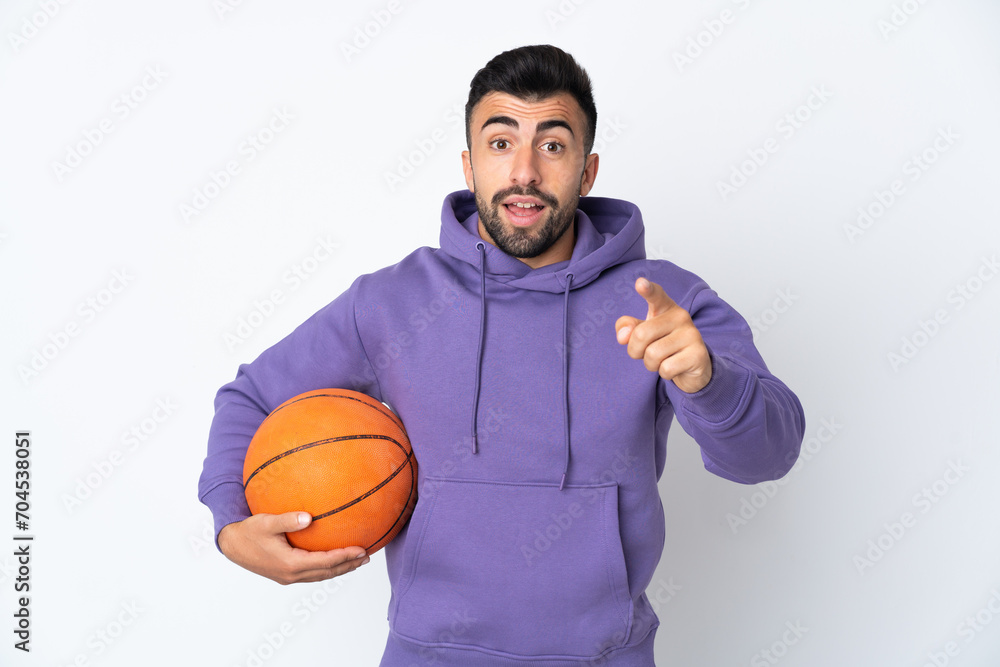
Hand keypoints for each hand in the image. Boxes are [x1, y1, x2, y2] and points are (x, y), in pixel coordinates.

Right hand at [218, 511, 368, 584]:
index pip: (325, 562)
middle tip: (366, 557)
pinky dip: (326, 568)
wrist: (231, 545)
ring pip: (320, 575)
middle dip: (348, 565)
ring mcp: (287, 577)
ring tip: (356, 561)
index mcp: (289, 564)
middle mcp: (290, 574)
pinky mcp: (284, 574)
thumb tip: (309, 517)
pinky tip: (332, 559)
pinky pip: (311, 573)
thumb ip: (287, 520)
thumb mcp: (266, 522)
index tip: (361, 550)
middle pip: (327, 573)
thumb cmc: (248, 531)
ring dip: (339, 568)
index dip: (344, 557)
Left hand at [615, 277, 712, 393]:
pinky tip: (675, 367)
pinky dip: (664, 373)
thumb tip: (623, 336)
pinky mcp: (698, 354)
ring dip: (651, 364)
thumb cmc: (663, 345)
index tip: (640, 283)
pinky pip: (666, 368)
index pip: (656, 295)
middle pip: (641, 334)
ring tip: (663, 360)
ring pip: (652, 354)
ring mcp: (691, 334)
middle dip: (636, 351)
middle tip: (646, 353)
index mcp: (665, 307)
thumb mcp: (642, 335)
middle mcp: (680, 316)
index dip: (647, 290)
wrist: (692, 367)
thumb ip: (627, 329)